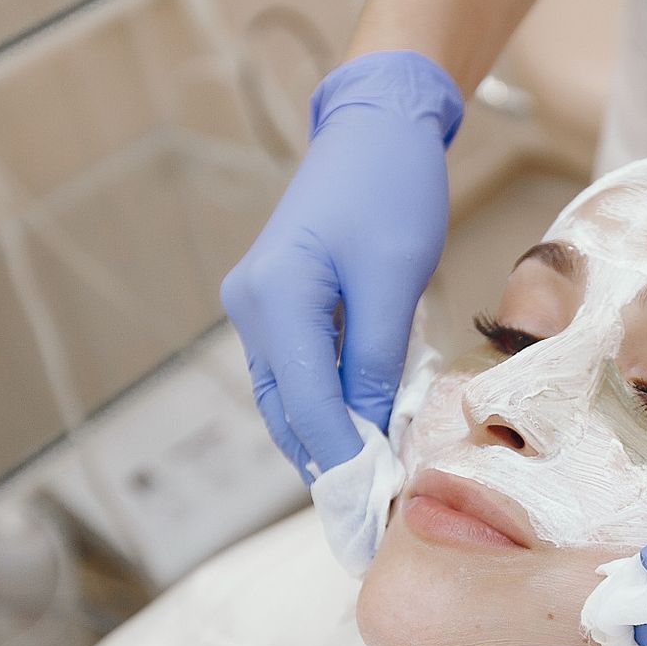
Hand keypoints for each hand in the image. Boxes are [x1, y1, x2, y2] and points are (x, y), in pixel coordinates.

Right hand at [221, 51, 462, 479]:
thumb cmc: (392, 189)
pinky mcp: (281, 303)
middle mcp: (253, 307)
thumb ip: (374, 358)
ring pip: (290, 397)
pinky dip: (329, 405)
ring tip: (372, 485)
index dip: (342, 462)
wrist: (379, 126)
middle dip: (328, 463)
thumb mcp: (393, 278)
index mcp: (274, 299)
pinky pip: (301, 372)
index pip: (306, 406)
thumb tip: (368, 431)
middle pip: (287, 411)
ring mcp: (261, 306)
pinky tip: (366, 430)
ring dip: (328, 438)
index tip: (372, 512)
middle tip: (369, 518)